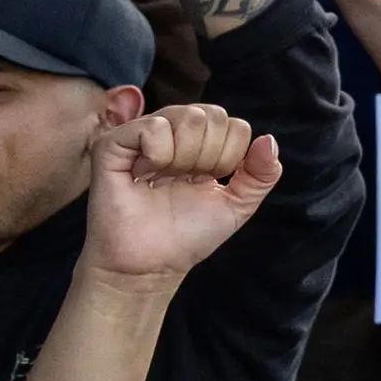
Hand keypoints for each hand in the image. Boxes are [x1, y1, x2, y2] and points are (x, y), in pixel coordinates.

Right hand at [82, 105, 280, 286]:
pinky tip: (146, 175)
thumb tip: (268, 140)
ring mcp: (141, 135)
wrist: (152, 264)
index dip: (230, 158)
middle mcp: (172, 132)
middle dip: (211, 158)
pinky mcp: (113, 143)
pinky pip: (153, 127)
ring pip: (189, 117)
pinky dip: (159, 154)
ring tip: (164, 180)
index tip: (207, 183)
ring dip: (186, 157)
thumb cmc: (187, 235)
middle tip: (185, 182)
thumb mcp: (238, 204)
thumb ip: (261, 174)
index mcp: (200, 143)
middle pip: (213, 116)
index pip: (234, 125)